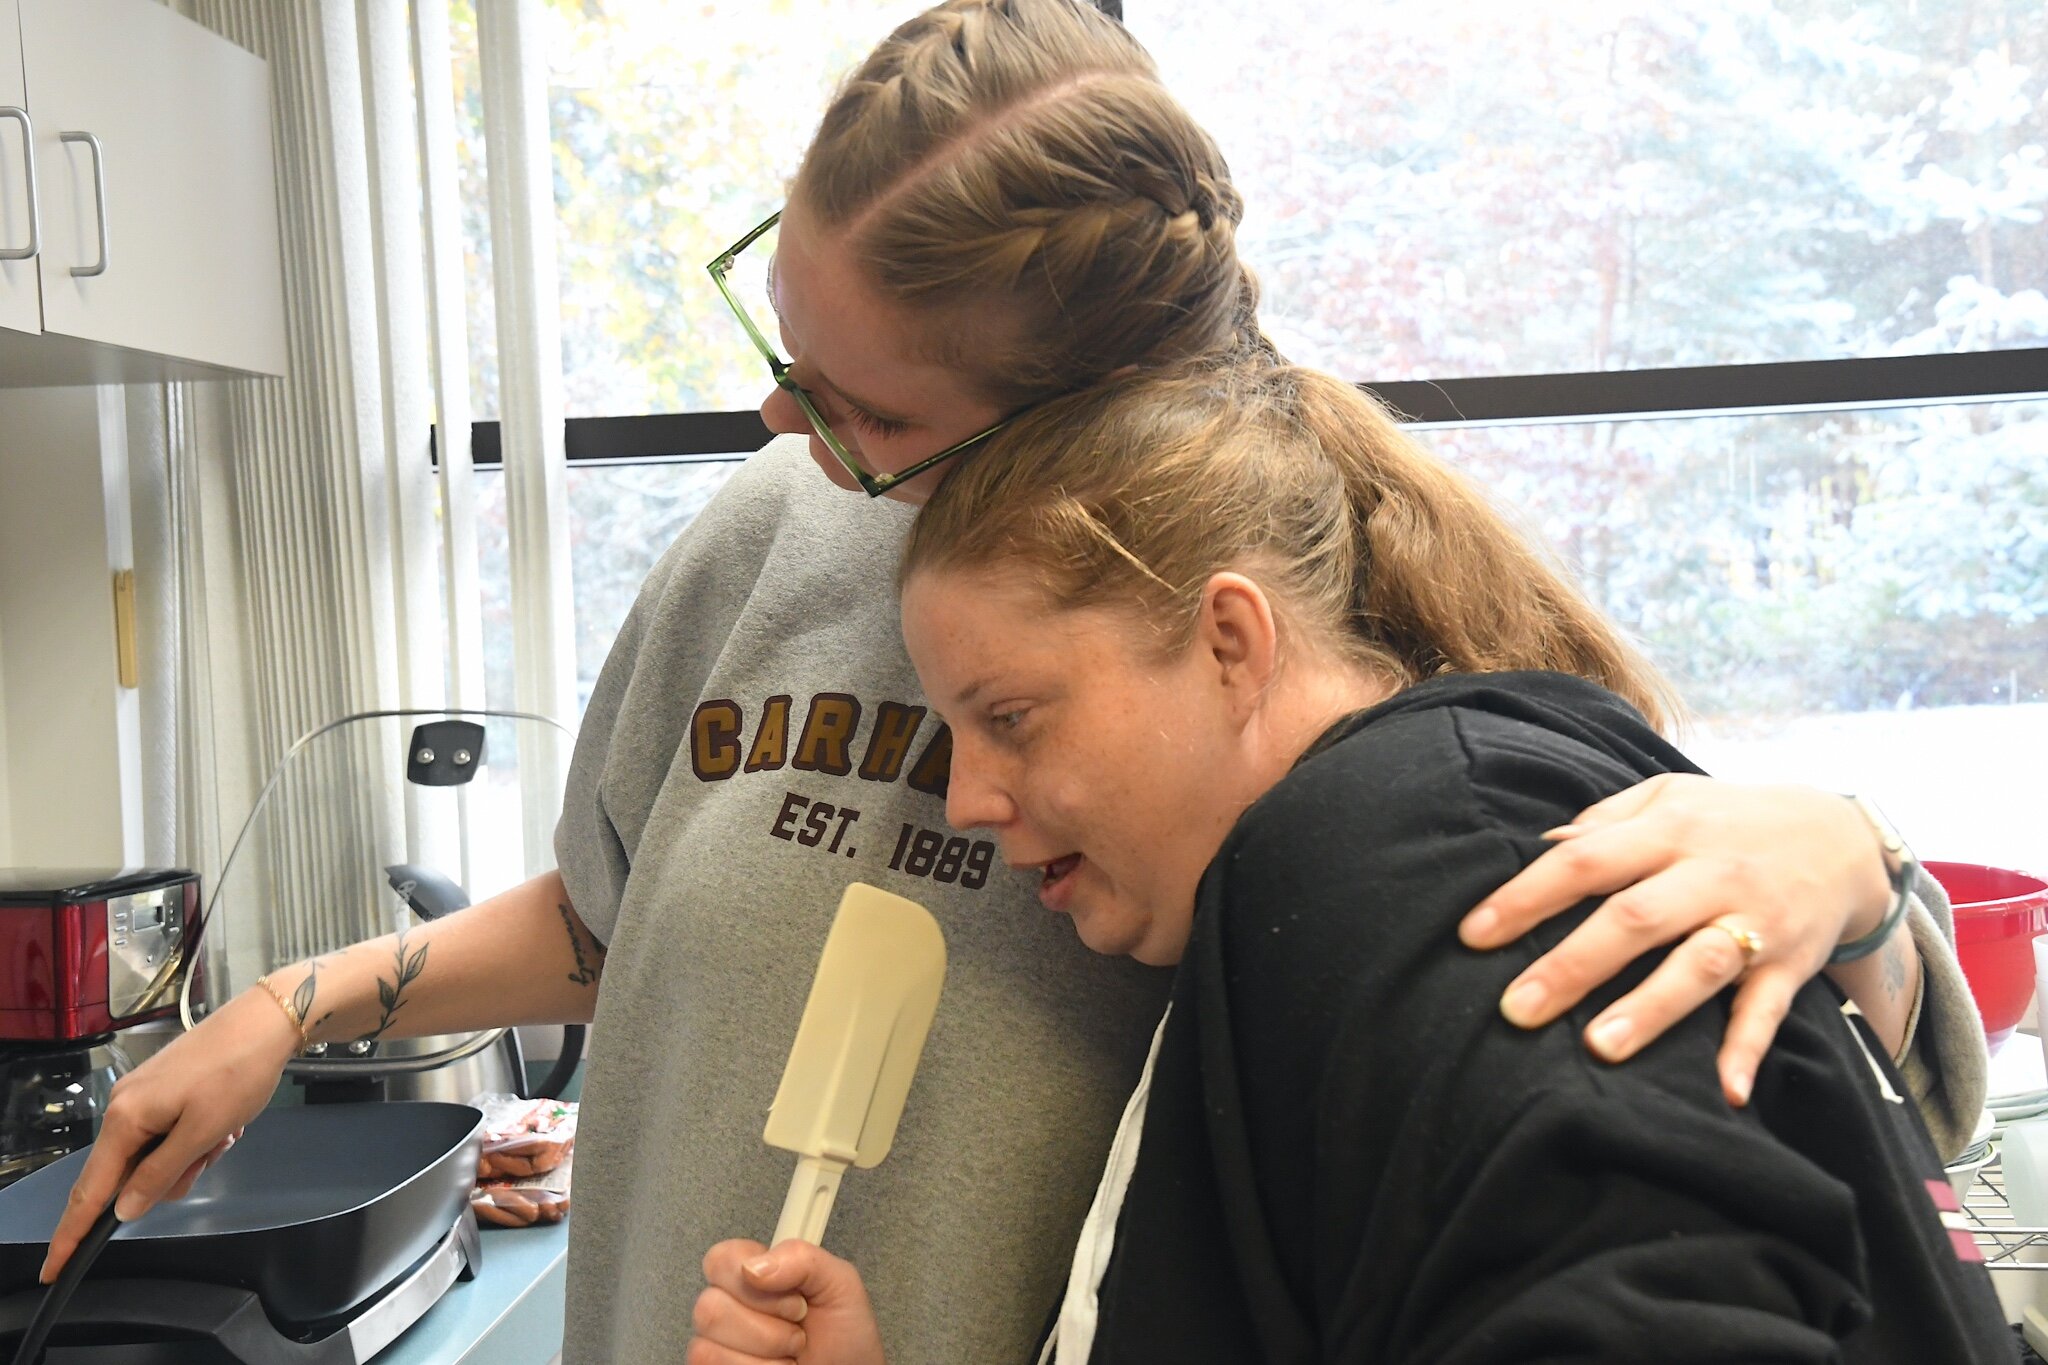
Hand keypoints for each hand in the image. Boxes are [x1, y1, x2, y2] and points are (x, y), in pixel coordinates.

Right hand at [39, 987, 300, 1282]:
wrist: (266, 1022)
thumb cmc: (237, 1072)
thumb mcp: (202, 1133)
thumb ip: (159, 1174)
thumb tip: (122, 1210)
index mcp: (125, 1119)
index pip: (90, 1192)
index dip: (72, 1234)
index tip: (53, 1269)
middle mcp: (124, 1107)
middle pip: (128, 1175)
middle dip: (172, 1176)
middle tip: (212, 1151)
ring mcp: (143, 1097)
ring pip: (157, 1157)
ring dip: (193, 1155)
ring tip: (226, 1131)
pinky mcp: (164, 1091)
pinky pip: (170, 1135)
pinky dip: (199, 1139)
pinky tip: (227, 1124)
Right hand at [690, 1238, 885, 1364]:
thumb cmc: (846, 1336)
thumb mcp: (838, 1282)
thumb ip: (800, 1258)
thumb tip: (752, 1267)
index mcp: (756, 1274)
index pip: (719, 1260)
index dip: (750, 1278)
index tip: (793, 1297)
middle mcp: (732, 1306)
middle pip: (709, 1305)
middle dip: (768, 1324)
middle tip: (798, 1329)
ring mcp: (721, 1342)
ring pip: (709, 1342)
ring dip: (766, 1352)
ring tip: (790, 1353)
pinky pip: (712, 1364)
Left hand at [1458, 775, 1891, 1107]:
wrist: (1842, 836)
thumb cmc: (1726, 820)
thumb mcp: (1667, 798)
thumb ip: (1604, 820)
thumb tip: (1542, 843)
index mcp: (1667, 829)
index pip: (1584, 860)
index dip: (1527, 896)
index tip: (1474, 936)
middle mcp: (1709, 872)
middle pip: (1632, 918)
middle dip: (1571, 965)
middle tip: (1515, 1010)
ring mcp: (1753, 920)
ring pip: (1699, 964)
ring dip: (1651, 1006)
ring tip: (1600, 1048)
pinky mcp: (1792, 963)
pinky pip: (1768, 1009)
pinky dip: (1748, 1048)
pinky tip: (1725, 1091)